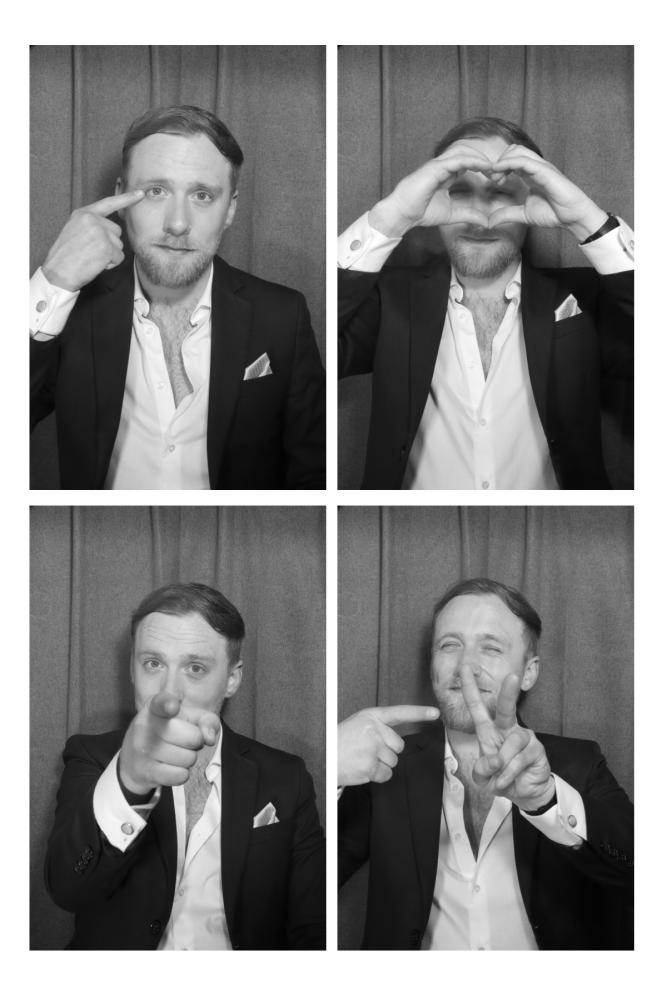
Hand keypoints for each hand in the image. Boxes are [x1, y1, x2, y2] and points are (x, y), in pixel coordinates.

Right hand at [42, 190, 145, 291]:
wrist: (58, 272)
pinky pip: (119, 257)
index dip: (127, 198)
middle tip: (90, 252)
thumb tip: (110, 228)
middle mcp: (92, 219)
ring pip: (119, 245)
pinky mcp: (106, 247)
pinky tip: (95, 264)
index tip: (141, 193)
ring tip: (90, 258)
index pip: (109, 203)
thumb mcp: (74, 230)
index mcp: (83, 213)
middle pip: (116, 231)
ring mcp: (100, 232)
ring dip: (109, 255)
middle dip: (109, 244)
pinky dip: (110, 264)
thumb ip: (91, 224)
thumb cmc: (65, 256)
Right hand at [118, 691, 220, 794]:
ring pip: (189, 759)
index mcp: (155, 707)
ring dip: (189, 758)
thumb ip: (206, 720)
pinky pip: (180, 776)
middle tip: (185, 741)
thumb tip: (210, 738)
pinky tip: (171, 767)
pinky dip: (182, 774)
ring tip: (176, 753)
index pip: (161, 703)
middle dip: (196, 742)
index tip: (173, 706)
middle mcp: (145, 725)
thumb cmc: (167, 732)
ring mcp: (143, 750)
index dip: (169, 704)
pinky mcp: (145, 771)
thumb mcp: (186, 718)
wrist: (132, 759)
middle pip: (193, 738)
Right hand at [338, 704, 439, 784]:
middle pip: (398, 746)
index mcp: (371, 717)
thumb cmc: (339, 743)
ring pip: (393, 762)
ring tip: (362, 760)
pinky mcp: (370, 765)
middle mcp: (374, 729)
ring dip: (381, 765)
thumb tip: (395, 744)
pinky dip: (377, 776)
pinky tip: (362, 769)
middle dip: (387, 752)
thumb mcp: (357, 725)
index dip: (419, 713)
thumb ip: (377, 729)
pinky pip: (386, 774)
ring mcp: (373, 748)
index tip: (435, 714)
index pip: (399, 713)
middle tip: (367, 752)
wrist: (321, 758)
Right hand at [368, 141, 498, 237]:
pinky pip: (457, 158)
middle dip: (485, 159)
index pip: (470, 162)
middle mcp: (444, 165)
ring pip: (464, 151)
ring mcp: (439, 164)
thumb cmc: (421, 212)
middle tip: (500, 170)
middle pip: (469, 152)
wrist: (402, 214)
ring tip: (494, 167)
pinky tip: (483, 166)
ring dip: (481, 157)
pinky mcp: (436, 167)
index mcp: (447, 173)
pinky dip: (472, 160)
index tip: (498, 177)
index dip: (484, 167)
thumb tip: (486, 221)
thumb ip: (468, 214)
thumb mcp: (452, 214)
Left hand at [459, 664, 553, 810]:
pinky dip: (510, 775)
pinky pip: (519, 760)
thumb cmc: (500, 777)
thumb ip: (481, 770)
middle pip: (506, 709)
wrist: (525, 792)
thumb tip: (493, 761)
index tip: (465, 668)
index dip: (470, 687)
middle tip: (512, 677)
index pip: (477, 706)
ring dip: (501, 767)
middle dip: (508, 693)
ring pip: (510, 745)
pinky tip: (509, 782)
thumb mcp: (483, 777)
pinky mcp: (537, 750)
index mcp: (488, 730)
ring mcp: (524, 737)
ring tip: (499, 780)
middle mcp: (507, 728)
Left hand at [486, 144, 606, 241]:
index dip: (498, 167)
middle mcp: (535, 167)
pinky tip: (499, 171)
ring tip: (497, 179)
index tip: (491, 181)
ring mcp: (540, 167)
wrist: (572, 217)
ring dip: (502, 162)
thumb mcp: (524, 214)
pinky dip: (508, 163)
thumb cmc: (554, 213)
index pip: (511, 159)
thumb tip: (489, 222)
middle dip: (498, 162)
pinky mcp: (544, 171)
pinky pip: (524, 160)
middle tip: (493, 180)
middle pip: (512, 150)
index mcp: (530, 174)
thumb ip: (507, 214)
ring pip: (517, 150)